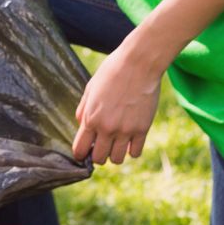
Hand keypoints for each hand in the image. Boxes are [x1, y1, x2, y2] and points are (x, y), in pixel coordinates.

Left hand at [72, 38, 162, 164]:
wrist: (138, 64)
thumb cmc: (112, 71)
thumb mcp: (91, 88)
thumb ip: (84, 109)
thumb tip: (81, 125)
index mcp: (91, 117)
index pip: (80, 149)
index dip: (80, 154)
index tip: (84, 152)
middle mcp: (107, 128)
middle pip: (99, 159)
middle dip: (98, 154)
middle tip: (101, 145)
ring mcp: (126, 130)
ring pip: (117, 160)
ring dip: (115, 153)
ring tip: (116, 142)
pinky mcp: (143, 129)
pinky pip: (135, 153)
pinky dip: (132, 149)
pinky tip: (130, 138)